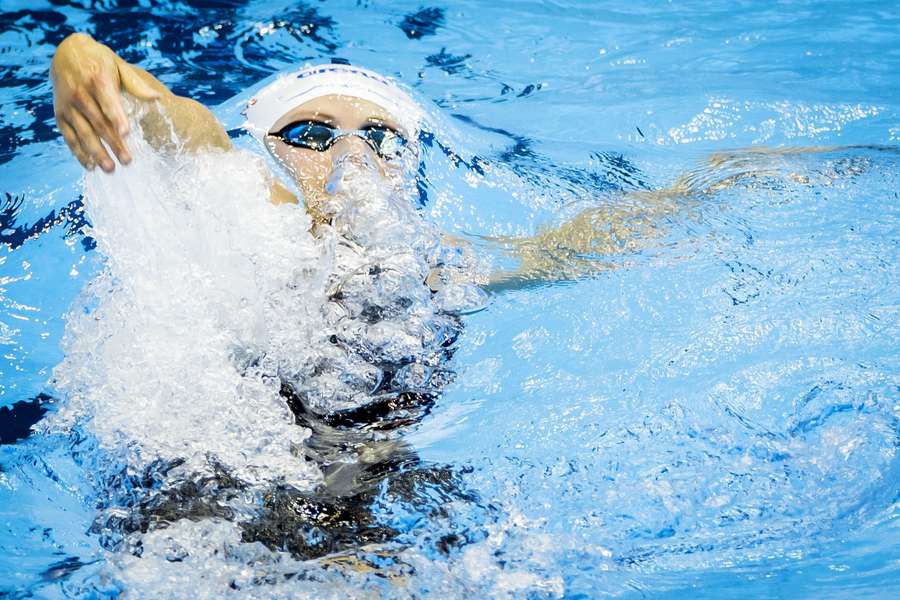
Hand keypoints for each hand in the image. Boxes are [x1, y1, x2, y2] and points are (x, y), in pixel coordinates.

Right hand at [50, 33, 160, 171]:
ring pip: (83, 133)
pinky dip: (78, 151)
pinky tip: (91, 166)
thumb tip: (157, 98)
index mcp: (97, 80)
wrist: (67, 51)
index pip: (108, 101)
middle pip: (98, 123)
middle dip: (113, 144)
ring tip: (110, 169)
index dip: (116, 117)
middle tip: (128, 161)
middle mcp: (80, 93)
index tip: (127, 133)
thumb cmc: (100, 60)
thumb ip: (136, 84)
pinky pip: (69, 136)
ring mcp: (67, 105)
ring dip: (96, 153)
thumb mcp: (118, 65)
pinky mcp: (59, 114)